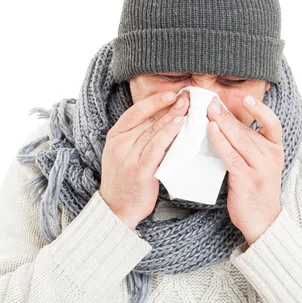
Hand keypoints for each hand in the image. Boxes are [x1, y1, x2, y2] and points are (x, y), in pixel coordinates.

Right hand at [100, 89, 189, 229]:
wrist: (117, 209)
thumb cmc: (125, 180)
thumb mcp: (124, 153)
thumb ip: (138, 136)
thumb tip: (162, 117)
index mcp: (114, 136)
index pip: (135, 112)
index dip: (153, 101)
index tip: (170, 93)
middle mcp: (119, 144)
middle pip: (147, 119)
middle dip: (168, 106)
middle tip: (186, 96)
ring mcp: (129, 157)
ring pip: (153, 131)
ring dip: (172, 116)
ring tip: (187, 106)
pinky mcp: (140, 170)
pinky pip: (157, 147)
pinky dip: (169, 134)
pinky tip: (179, 125)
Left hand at [206, 94, 283, 245]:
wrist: (262, 220)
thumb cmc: (257, 189)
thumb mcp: (260, 164)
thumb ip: (249, 145)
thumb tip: (226, 123)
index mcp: (275, 150)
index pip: (272, 123)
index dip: (260, 109)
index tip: (246, 98)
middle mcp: (271, 156)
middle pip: (248, 129)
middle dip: (228, 114)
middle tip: (212, 101)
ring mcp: (259, 167)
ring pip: (239, 139)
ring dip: (221, 123)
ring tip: (208, 110)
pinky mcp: (246, 178)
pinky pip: (230, 154)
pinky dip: (219, 140)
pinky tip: (210, 130)